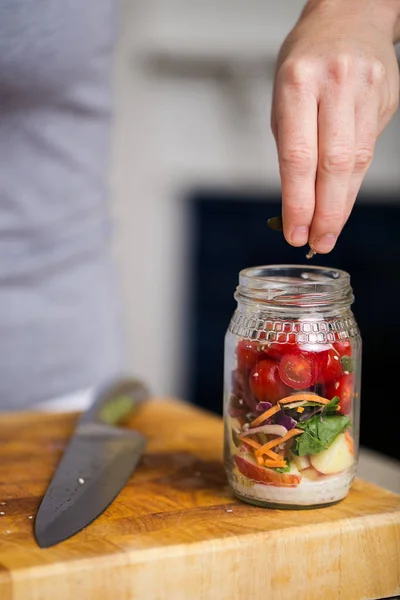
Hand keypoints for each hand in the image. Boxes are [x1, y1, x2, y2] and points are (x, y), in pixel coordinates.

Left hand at [271, 0, 399, 252]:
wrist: (350, 18)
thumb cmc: (306, 61)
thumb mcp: (283, 95)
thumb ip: (290, 144)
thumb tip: (295, 202)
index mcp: (297, 83)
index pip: (298, 156)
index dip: (297, 201)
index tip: (294, 232)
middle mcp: (334, 85)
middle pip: (333, 164)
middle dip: (325, 212)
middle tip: (318, 242)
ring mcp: (366, 89)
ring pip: (356, 161)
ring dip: (341, 204)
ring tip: (329, 232)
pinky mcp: (387, 98)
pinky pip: (368, 149)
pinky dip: (353, 181)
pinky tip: (342, 200)